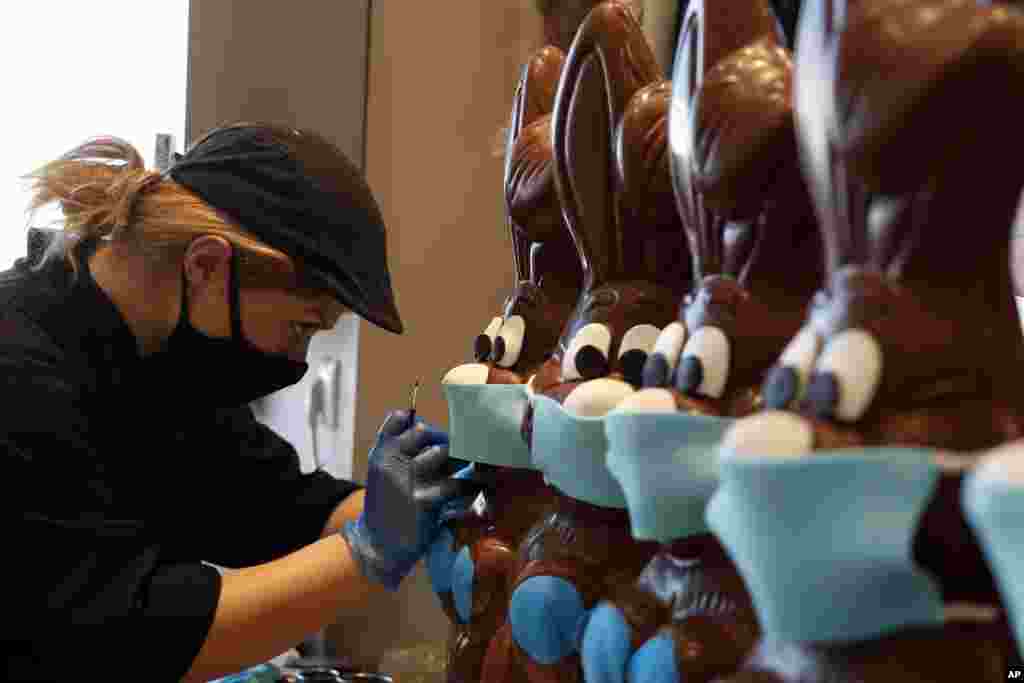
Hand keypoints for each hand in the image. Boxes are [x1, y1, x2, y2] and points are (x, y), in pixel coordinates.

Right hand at [341, 410, 482, 589]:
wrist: (378, 546)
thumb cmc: (389, 507)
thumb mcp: (384, 475)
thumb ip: (402, 452)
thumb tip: (435, 433)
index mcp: (381, 453)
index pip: (398, 419)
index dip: (421, 423)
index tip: (435, 436)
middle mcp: (390, 462)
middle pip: (424, 432)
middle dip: (444, 440)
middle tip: (459, 452)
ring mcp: (405, 480)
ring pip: (440, 452)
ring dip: (458, 460)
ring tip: (470, 469)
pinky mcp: (422, 501)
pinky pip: (455, 484)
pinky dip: (468, 486)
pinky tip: (473, 489)